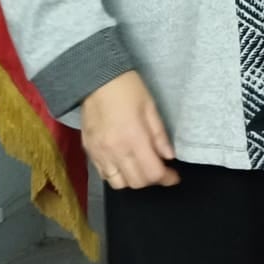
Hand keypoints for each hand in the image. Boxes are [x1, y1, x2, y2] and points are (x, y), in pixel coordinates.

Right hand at [82, 71, 179, 189]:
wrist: (96, 80)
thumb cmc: (128, 89)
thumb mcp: (151, 107)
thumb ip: (160, 135)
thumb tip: (169, 157)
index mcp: (133, 138)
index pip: (152, 172)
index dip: (167, 178)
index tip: (174, 177)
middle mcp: (114, 152)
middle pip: (136, 182)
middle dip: (152, 180)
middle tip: (161, 170)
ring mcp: (99, 154)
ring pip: (118, 184)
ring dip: (134, 180)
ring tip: (142, 168)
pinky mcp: (89, 152)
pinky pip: (104, 175)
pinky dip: (117, 176)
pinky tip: (125, 164)